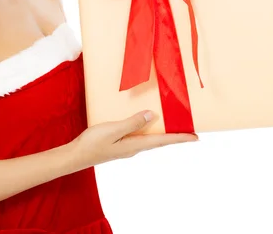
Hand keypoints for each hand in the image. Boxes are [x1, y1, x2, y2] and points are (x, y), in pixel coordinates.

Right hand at [70, 110, 197, 169]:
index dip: (180, 138)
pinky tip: (144, 122)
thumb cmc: (93, 143)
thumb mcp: (113, 130)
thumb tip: (152, 116)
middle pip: (159, 140)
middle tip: (188, 129)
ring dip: (162, 132)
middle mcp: (134, 147)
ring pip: (149, 138)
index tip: (196, 137)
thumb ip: (132, 123)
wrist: (76, 155)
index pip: (163, 141)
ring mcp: (127, 146)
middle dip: (174, 135)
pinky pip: (139, 135)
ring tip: (171, 124)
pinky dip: (147, 129)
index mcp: (135, 145)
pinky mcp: (119, 143)